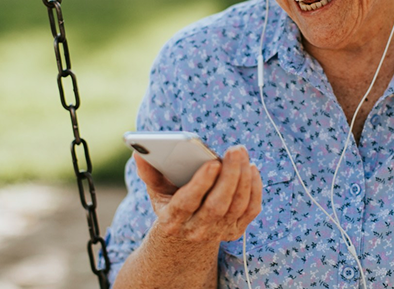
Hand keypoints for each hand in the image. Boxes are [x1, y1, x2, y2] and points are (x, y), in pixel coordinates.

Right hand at [134, 145, 262, 246]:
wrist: (184, 243)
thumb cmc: (170, 208)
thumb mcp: (156, 194)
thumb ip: (150, 173)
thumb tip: (139, 151)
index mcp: (172, 220)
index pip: (187, 202)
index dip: (201, 183)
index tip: (213, 162)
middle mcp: (196, 230)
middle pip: (217, 204)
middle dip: (230, 175)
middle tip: (235, 149)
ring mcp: (218, 233)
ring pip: (236, 206)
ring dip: (243, 178)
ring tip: (241, 154)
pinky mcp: (235, 231)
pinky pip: (250, 210)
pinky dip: (254, 189)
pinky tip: (251, 169)